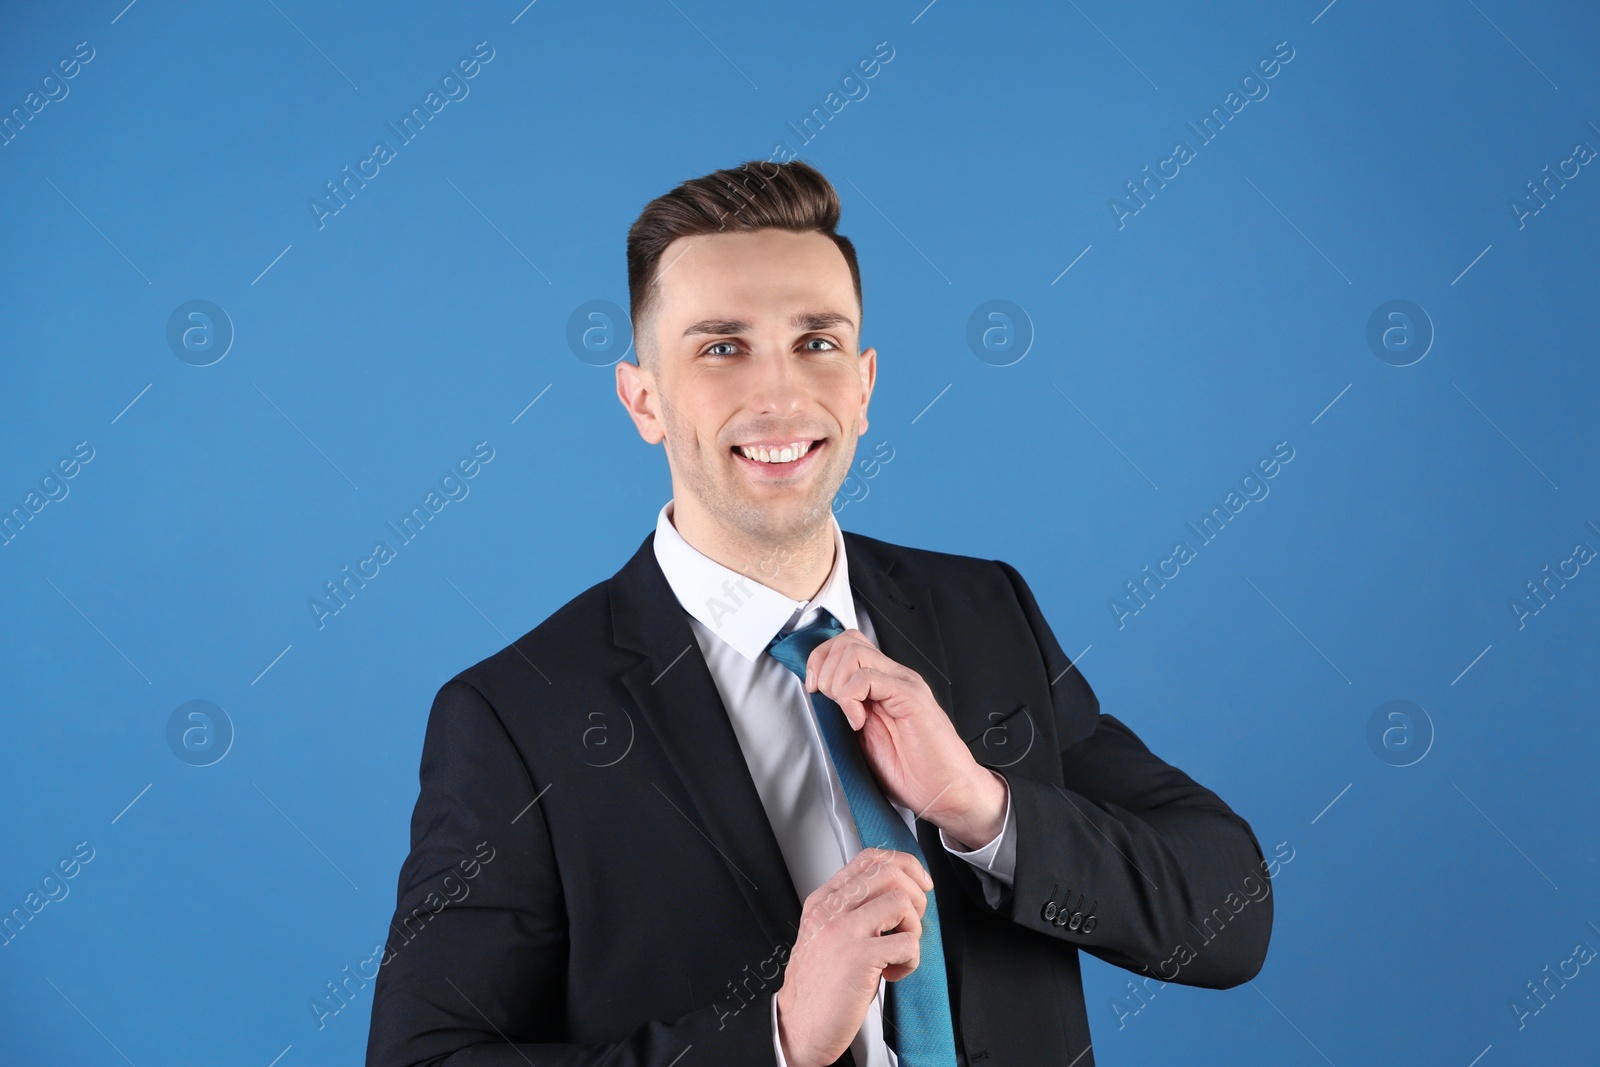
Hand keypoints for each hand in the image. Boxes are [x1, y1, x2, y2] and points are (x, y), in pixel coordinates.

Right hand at [776, 848, 932, 1066]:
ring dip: (914, 928)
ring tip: (899, 951)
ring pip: (902, 901)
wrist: (798, 1027)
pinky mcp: (859, 957)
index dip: (904, 865)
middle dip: (915, 897)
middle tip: (910, 924)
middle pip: (889, 872)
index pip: (869, 859)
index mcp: (824, 901)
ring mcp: (844, 931)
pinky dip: (911, 960)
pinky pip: (908, 942)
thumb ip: (853, 910)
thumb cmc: (818, 986)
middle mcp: (831, 909)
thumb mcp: (828, 935)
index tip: (919, 883)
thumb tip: (896, 897)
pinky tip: (894, 972)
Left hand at [803, 628, 1006, 847]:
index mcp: (883, 684)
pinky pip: (869, 678)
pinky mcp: (910, 696)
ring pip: (854, 652)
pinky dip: (851, 699)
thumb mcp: (865, 738)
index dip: (820, 660)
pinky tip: (858, 721)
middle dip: (824, 669)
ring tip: (846, 712)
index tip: (813, 689)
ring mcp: (904, 684)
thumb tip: (818, 699)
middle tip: (827, 701)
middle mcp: (894, 678)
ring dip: (836, 683)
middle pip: (847, 641)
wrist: (947, 791)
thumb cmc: (914, 772)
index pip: (847, 645)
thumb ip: (847, 712)